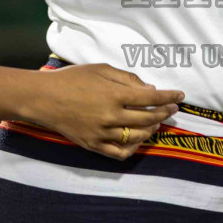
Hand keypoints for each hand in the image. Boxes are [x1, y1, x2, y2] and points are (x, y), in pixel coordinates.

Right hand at [19, 64, 182, 160]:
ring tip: (156, 122)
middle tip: (172, 108)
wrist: (42, 98)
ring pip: (138, 136)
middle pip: (148, 118)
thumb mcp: (100, 70)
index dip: (168, 97)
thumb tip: (149, 88)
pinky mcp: (93, 145)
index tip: (180, 96)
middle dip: (165, 112)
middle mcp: (110, 116)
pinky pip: (120, 152)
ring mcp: (102, 133)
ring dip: (152, 129)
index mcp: (114, 94)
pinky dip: (133, 147)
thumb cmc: (71, 79)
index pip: (151, 98)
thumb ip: (127, 78)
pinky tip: (138, 139)